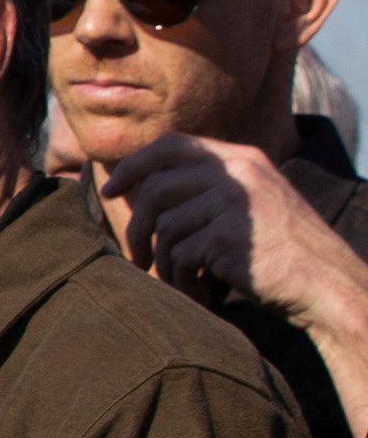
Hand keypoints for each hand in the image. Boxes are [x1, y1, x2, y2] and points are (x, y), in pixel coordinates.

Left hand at [101, 133, 367, 332]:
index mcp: (243, 159)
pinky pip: (179, 255)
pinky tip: (199, 293)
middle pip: (155, 188)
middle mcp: (239, 173)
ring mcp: (236, 203)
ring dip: (163, 262)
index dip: (133, 166)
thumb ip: (206, 189)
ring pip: (164, 226)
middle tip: (138, 258)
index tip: (109, 191)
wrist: (327, 284)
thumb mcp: (250, 204)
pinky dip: (180, 280)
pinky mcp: (230, 237)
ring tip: (179, 280)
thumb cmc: (281, 251)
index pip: (171, 145)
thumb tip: (136, 190)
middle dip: (136, 228)